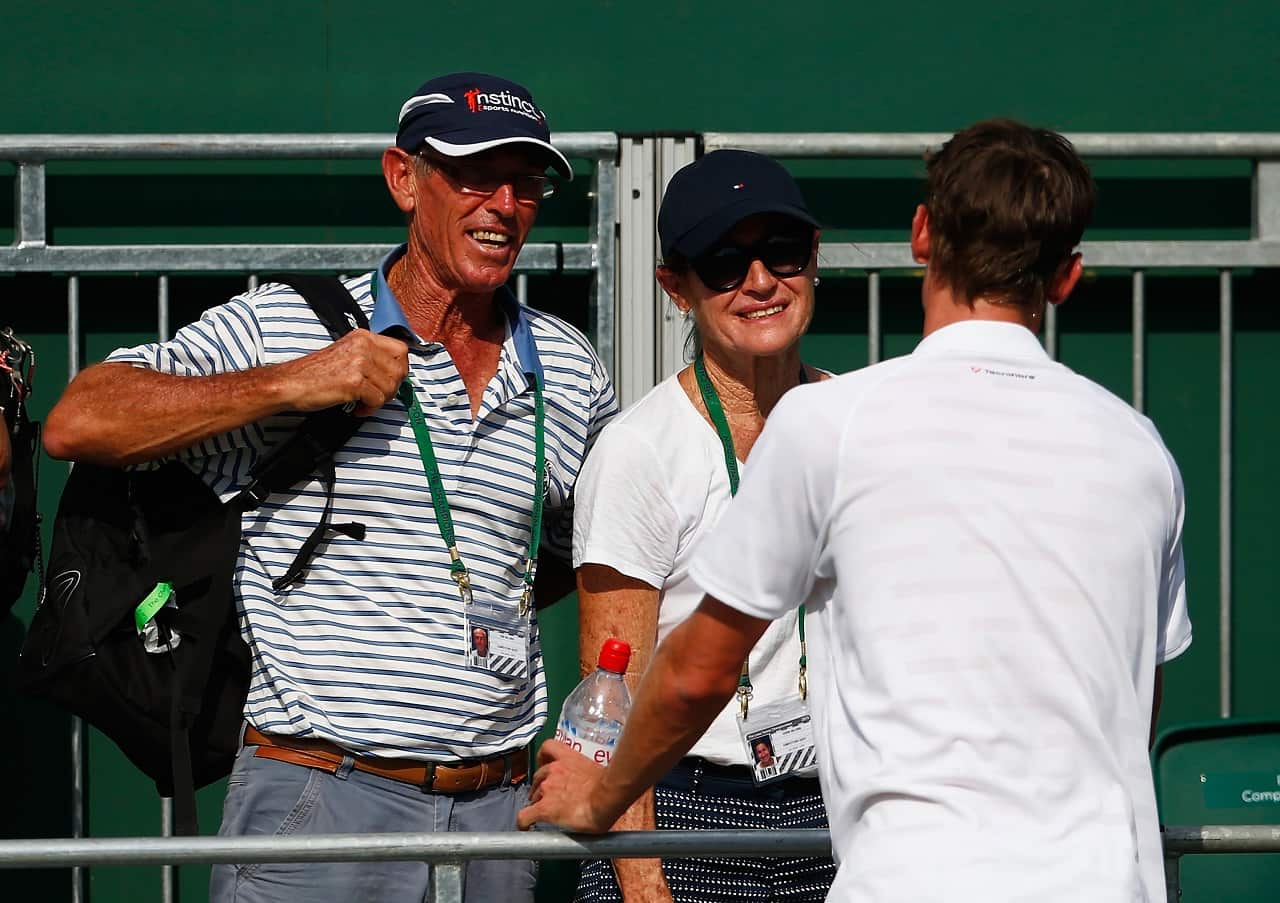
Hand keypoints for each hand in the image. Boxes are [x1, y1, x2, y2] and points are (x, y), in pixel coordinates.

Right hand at [277, 329, 408, 415]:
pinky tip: (357, 408)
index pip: (401, 349)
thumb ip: (370, 356)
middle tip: (377, 396)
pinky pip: (378, 400)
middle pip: (399, 370)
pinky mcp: (354, 381)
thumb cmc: (315, 372)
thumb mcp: (347, 353)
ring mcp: (359, 363)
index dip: (400, 368)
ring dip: (380, 400)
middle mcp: (363, 346)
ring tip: (364, 402)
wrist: (290, 383)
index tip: (391, 380)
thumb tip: (396, 371)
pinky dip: (370, 409)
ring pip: (390, 387)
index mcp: (363, 336)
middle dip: (392, 388)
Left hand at [516, 740, 617, 831]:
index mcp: (569, 758)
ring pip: (533, 797)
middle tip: (549, 798)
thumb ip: (587, 774)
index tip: (544, 765)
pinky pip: (525, 816)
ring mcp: (547, 788)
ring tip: (547, 815)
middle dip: (541, 788)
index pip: (548, 748)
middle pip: (538, 778)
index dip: (542, 758)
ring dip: (538, 804)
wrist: (607, 799)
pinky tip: (525, 827)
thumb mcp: (598, 772)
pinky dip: (523, 822)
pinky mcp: (544, 808)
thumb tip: (592, 785)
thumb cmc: (609, 788)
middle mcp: (554, 770)